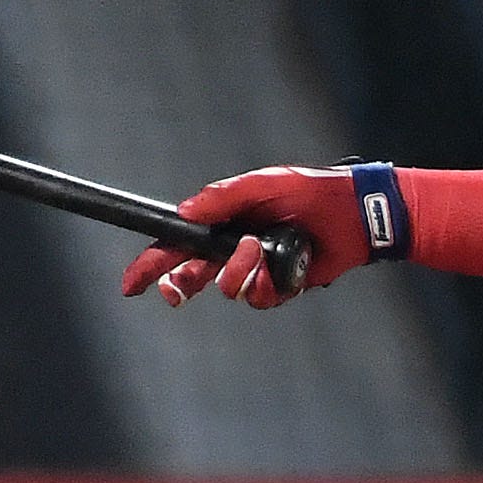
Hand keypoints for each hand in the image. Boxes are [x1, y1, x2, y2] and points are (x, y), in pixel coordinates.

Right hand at [121, 165, 374, 307]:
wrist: (351, 212)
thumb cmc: (308, 191)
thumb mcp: (261, 184)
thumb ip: (222, 197)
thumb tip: (185, 211)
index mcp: (222, 225)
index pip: (177, 246)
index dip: (152, 265)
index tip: (131, 283)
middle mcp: (234, 251)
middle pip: (192, 277)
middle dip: (179, 284)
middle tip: (175, 289)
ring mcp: (257, 271)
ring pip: (227, 289)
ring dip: (237, 271)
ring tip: (257, 247)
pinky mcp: (280, 287)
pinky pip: (260, 298)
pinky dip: (266, 283)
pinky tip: (282, 265)